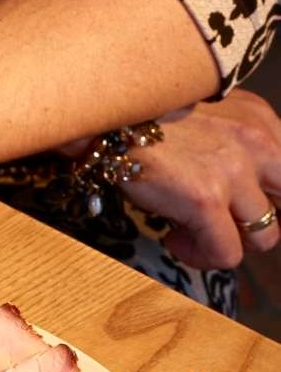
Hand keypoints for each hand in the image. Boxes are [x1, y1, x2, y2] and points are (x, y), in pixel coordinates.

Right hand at [114, 89, 280, 268]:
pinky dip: (200, 256)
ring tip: (191, 233)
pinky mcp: (207, 200)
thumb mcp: (205, 115)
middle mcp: (258, 143)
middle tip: (221, 224)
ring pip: (264, 236)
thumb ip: (232, 140)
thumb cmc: (143, 118)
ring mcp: (236, 173)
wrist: (107, 117)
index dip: (266, 198)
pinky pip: (225, 254)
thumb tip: (235, 183)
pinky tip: (173, 238)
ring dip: (227, 242)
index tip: (235, 207)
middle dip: (256, 222)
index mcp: (260, 120)